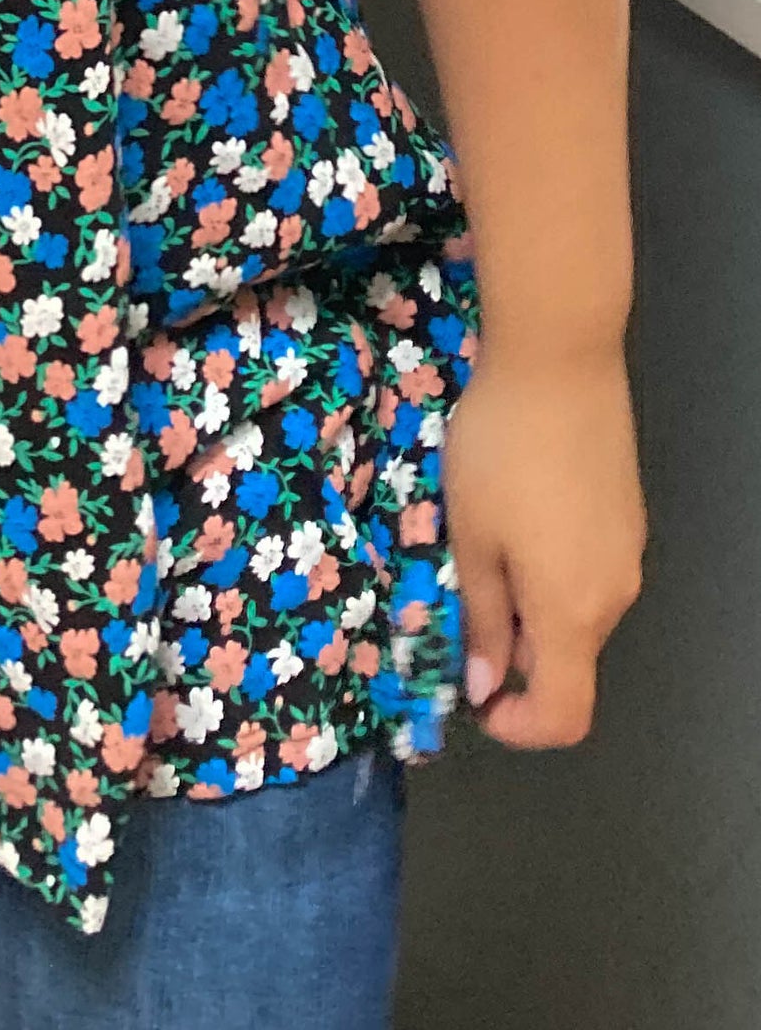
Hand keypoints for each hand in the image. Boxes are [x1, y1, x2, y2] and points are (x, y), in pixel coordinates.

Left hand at [439, 339, 645, 745]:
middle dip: (513, 653)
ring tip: (484, 544)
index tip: (475, 701)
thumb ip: (483, 619)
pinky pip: (589, 574)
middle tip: (460, 599)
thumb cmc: (501, 450)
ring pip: (577, 615)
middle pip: (568, 661)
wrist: (560, 360)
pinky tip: (517, 516)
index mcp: (572, 612)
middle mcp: (613, 595)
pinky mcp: (628, 517)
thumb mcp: (472, 536)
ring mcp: (628, 553)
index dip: (520, 727)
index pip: (565, 714)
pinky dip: (552, 572)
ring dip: (530, 607)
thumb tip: (485, 685)